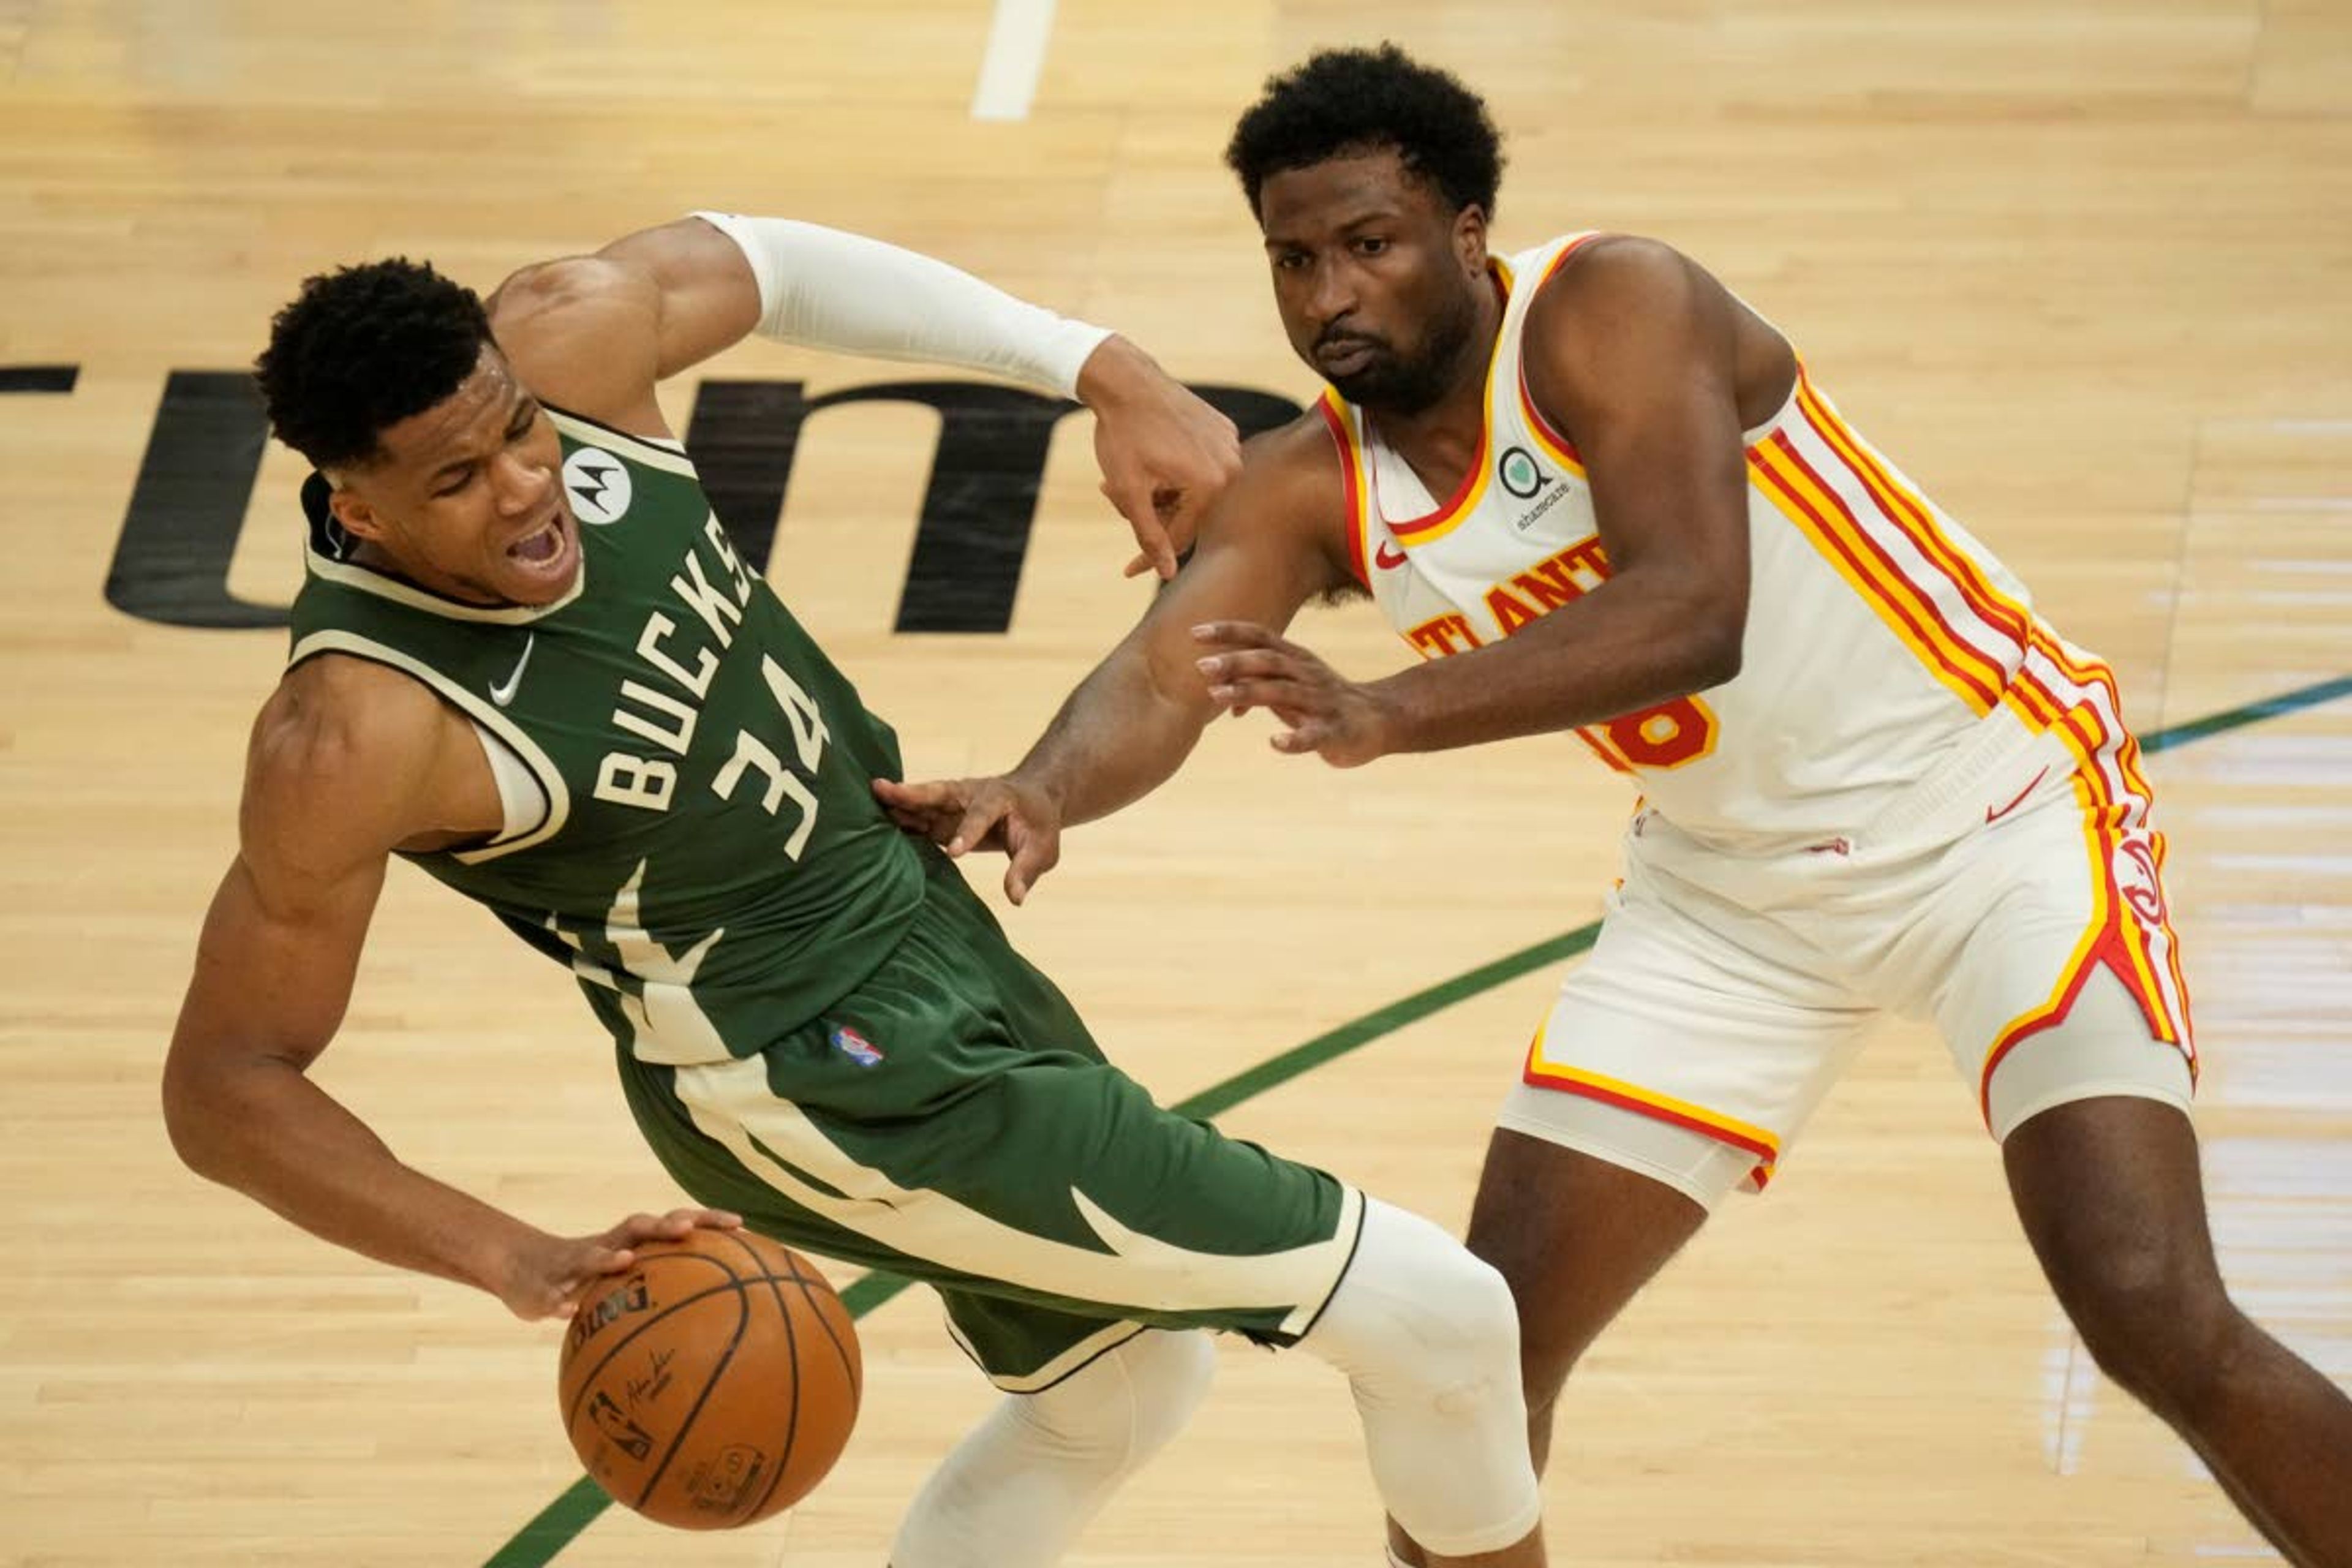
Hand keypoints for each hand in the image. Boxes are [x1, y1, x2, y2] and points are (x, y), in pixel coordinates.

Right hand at [490, 1206, 741, 1321]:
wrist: (518, 1268)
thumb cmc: (585, 1280)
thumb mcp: (622, 1285)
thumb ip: (661, 1290)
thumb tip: (717, 1315)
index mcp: (630, 1242)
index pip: (674, 1223)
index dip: (706, 1221)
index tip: (741, 1225)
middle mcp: (605, 1246)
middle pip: (639, 1227)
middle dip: (664, 1225)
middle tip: (689, 1228)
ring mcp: (572, 1264)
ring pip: (591, 1254)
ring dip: (607, 1257)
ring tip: (625, 1259)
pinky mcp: (543, 1288)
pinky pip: (551, 1294)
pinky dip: (559, 1300)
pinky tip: (568, 1309)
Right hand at [872, 774, 1063, 903]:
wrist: (1032, 800)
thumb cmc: (1038, 826)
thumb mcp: (1043, 850)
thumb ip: (1026, 870)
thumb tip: (1015, 898)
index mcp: (999, 799)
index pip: (981, 815)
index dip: (967, 832)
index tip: (954, 852)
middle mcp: (970, 795)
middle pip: (939, 792)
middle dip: (912, 793)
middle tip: (882, 789)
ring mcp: (952, 804)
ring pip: (922, 801)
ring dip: (896, 801)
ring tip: (865, 799)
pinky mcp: (939, 815)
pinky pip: (916, 816)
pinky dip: (896, 818)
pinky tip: (870, 822)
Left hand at [1074, 336, 1242, 580]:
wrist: (1126, 380)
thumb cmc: (1123, 434)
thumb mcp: (1130, 491)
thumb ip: (1150, 534)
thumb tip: (1167, 574)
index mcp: (1211, 484)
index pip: (1181, 536)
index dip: (1149, 554)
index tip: (1127, 569)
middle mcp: (1231, 466)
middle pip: (1188, 513)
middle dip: (1150, 511)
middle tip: (1111, 492)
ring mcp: (1230, 445)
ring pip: (1193, 492)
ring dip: (1160, 491)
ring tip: (1128, 471)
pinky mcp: (1223, 429)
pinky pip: (1199, 466)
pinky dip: (1174, 470)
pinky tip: (1152, 454)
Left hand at [1192, 621, 1397, 767]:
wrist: (1379, 720)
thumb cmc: (1323, 701)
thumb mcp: (1288, 686)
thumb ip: (1253, 684)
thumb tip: (1215, 688)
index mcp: (1296, 660)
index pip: (1260, 637)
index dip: (1229, 632)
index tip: (1195, 632)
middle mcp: (1307, 675)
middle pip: (1268, 662)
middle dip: (1234, 661)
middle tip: (1200, 666)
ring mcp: (1322, 702)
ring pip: (1284, 693)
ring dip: (1249, 693)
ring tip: (1217, 696)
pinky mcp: (1336, 731)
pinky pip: (1315, 735)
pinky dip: (1295, 739)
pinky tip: (1275, 743)